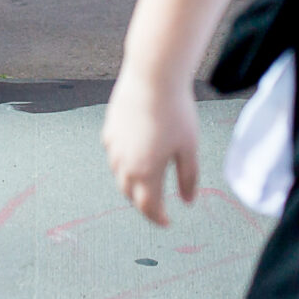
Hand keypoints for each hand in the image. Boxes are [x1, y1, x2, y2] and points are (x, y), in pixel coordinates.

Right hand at [102, 64, 199, 226]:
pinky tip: (135, 153)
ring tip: (147, 181)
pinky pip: (114, 154)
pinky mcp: (109, 128)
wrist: (152, 76)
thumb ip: (188, 178)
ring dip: (133, 183)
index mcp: (145, 172)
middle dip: (144, 203)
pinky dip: (124, 162)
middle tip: (158, 205)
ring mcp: (113, 145)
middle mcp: (124, 163)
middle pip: (131, 194)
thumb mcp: (189, 147)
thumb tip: (188, 200)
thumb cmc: (175, 110)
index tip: (168, 222)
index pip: (148, 207)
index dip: (159, 218)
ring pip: (120, 175)